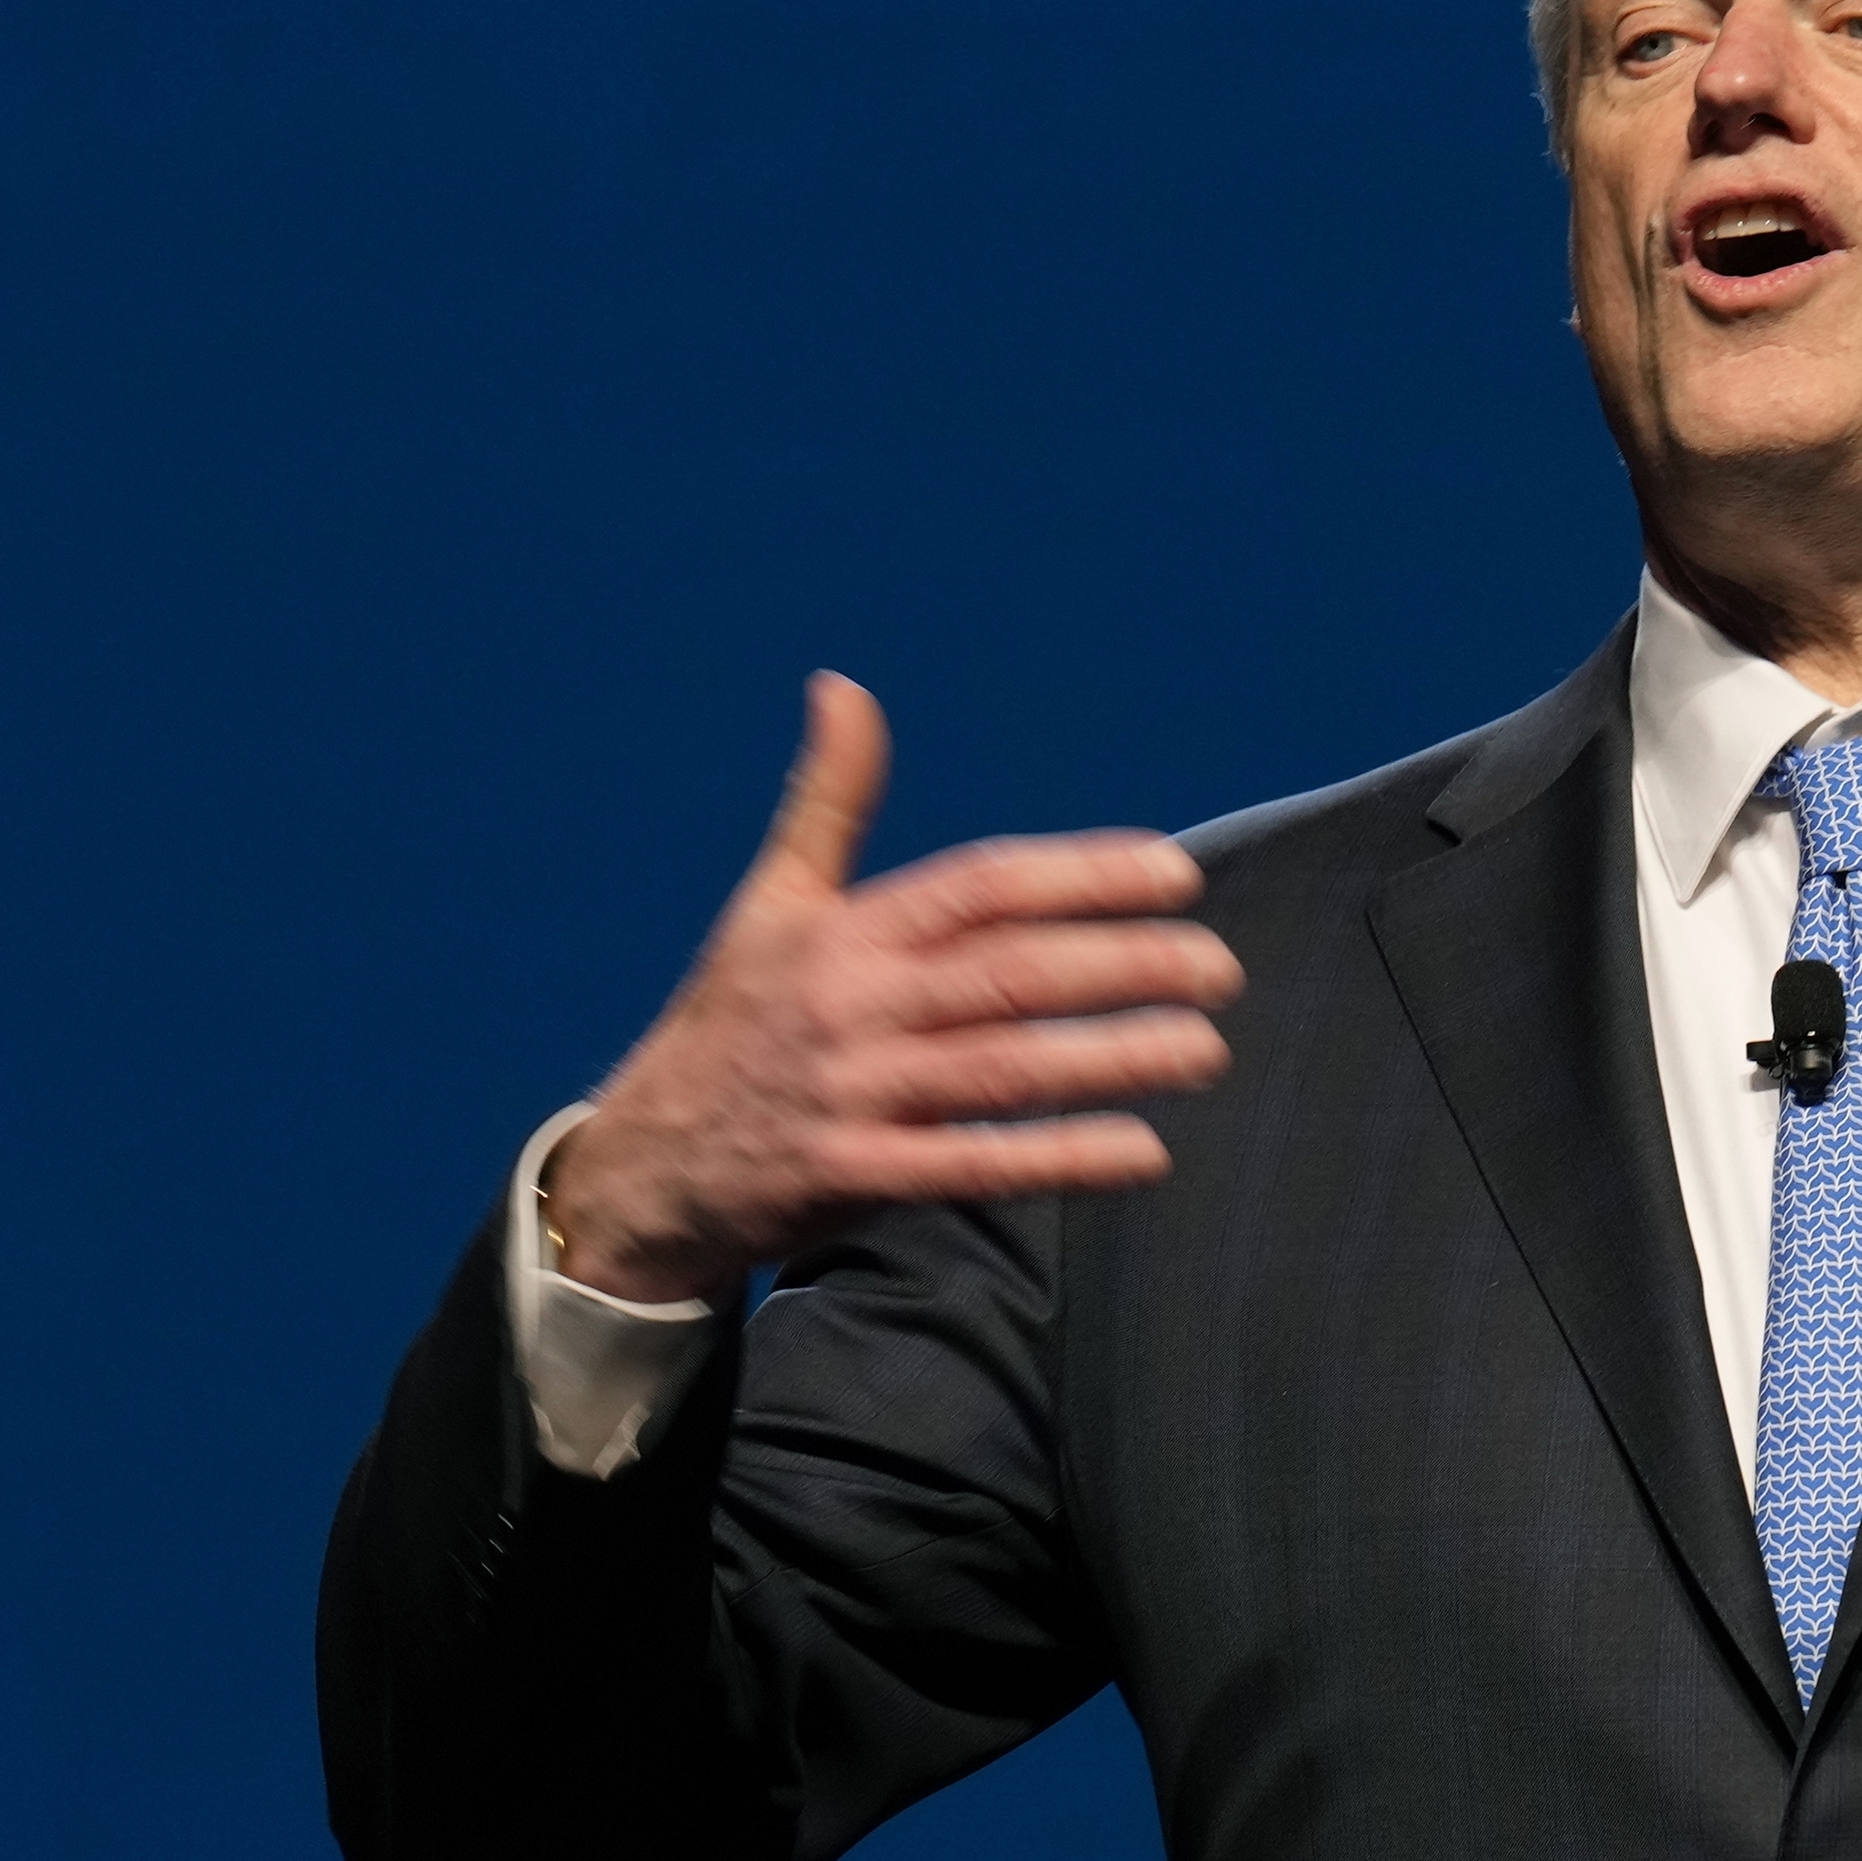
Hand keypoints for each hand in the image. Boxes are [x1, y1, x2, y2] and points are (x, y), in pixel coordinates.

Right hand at [540, 672, 1243, 1302]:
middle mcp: (850, 1002)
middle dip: (1121, 964)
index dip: (1080, 873)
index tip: (1176, 871)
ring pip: (1001, 1067)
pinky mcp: (849, 1176)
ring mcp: (851, 1091)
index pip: (980, 885)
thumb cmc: (732, 1021)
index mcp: (844, 930)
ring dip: (1110, 1058)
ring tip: (1204, 1048)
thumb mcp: (767, 903)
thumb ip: (827, 801)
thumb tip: (842, 684)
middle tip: (1220, 967)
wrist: (642, 1165)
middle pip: (1007, 973)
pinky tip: (1145, 1152)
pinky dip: (1057, 1158)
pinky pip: (969, 1164)